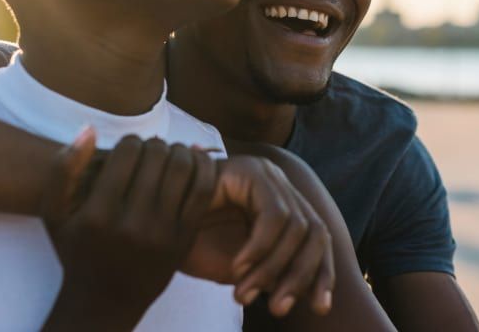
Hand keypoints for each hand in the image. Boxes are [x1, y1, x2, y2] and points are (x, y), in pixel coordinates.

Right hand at [41, 129, 216, 330]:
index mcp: (99, 214)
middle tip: (151, 149)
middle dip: (154, 144)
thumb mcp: (55, 212)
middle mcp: (133, 224)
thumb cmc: (78, 248)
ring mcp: (163, 232)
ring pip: (182, 166)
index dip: (130, 140)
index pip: (127, 151)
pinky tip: (193, 160)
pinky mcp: (185, 237)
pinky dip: (203, 165)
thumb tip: (90, 129)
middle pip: (156, 155)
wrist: (106, 299)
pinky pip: (203, 188)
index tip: (129, 148)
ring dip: (178, 150)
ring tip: (170, 153)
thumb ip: (64, 167)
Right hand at [183, 155, 334, 317]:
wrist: (155, 220)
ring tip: (243, 292)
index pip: (318, 238)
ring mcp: (267, 174)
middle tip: (277, 308)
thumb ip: (273, 274)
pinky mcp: (252, 171)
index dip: (322, 273)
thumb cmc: (195, 243)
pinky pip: (274, 215)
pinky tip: (237, 267)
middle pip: (315, 232)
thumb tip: (312, 297)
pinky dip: (259, 248)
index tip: (319, 308)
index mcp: (283, 205)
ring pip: (297, 226)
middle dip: (300, 276)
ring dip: (273, 267)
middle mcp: (280, 185)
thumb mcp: (242, 267)